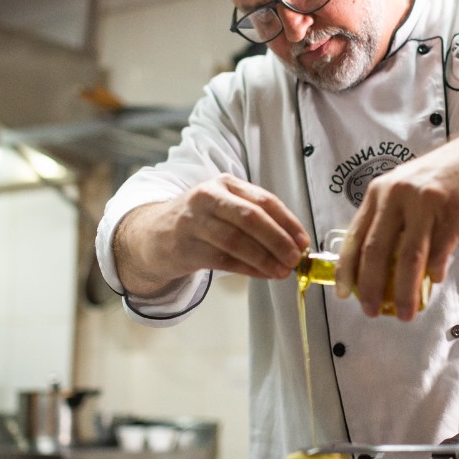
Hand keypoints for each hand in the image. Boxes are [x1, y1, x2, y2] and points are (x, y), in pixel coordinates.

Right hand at [116, 174, 309, 296]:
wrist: (154, 233)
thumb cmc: (202, 222)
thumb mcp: (226, 208)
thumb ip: (257, 219)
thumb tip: (295, 244)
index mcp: (225, 183)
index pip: (264, 200)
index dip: (288, 222)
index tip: (304, 241)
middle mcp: (208, 197)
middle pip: (251, 218)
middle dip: (278, 240)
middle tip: (295, 259)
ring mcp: (194, 221)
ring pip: (237, 241)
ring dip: (264, 259)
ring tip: (282, 271)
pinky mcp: (186, 246)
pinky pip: (224, 260)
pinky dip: (248, 269)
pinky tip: (264, 275)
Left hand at [334, 132, 458, 319]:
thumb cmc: (441, 177)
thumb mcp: (405, 189)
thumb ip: (389, 222)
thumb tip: (374, 266)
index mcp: (380, 192)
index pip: (354, 236)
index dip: (345, 269)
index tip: (343, 293)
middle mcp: (398, 195)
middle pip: (376, 250)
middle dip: (370, 287)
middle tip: (370, 310)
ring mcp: (425, 203)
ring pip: (408, 258)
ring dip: (404, 291)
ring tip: (405, 312)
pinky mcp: (453, 213)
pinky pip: (440, 252)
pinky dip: (435, 272)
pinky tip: (434, 280)